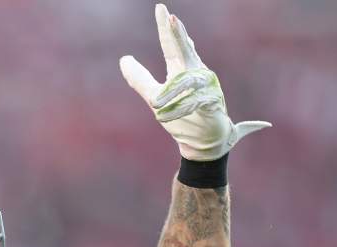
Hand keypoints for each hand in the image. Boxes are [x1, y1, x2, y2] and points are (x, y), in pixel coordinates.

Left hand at [119, 4, 270, 160]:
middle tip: (171, 18)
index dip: (167, 28)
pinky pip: (195, 102)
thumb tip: (123, 59)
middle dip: (179, 35)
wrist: (203, 143)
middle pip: (186, 51)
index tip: (160, 8)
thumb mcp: (155, 97)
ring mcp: (207, 87)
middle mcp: (197, 73)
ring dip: (170, 93)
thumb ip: (140, 79)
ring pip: (187, 82)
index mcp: (183, 69)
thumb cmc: (182, 117)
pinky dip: (178, 109)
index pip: (173, 45)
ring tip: (155, 105)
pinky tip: (164, 116)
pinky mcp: (213, 104)